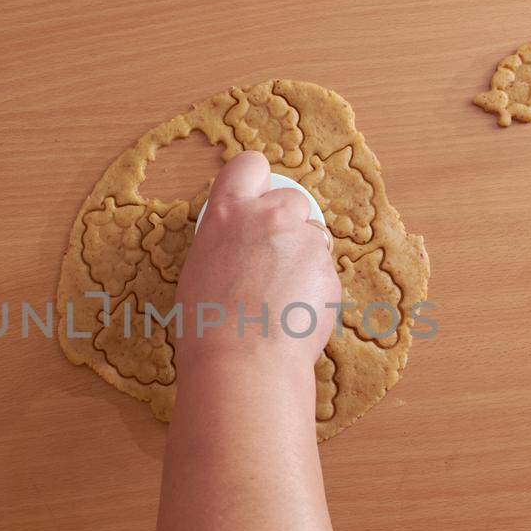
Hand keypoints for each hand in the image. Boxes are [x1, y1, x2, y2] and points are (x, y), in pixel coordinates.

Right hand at [177, 151, 340, 372]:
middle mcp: (270, 217)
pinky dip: (313, 287)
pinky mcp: (330, 271)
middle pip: (290, 200)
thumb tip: (240, 244)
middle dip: (285, 224)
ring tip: (279, 298)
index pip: (250, 166)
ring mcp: (305, 242)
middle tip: (269, 262)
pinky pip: (324, 270)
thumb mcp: (200, 268)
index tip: (257, 203)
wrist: (244, 365)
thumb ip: (225, 241)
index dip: (256, 182)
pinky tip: (293, 314)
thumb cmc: (207, 327)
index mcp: (227, 213)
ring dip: (302, 258)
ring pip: (311, 237)